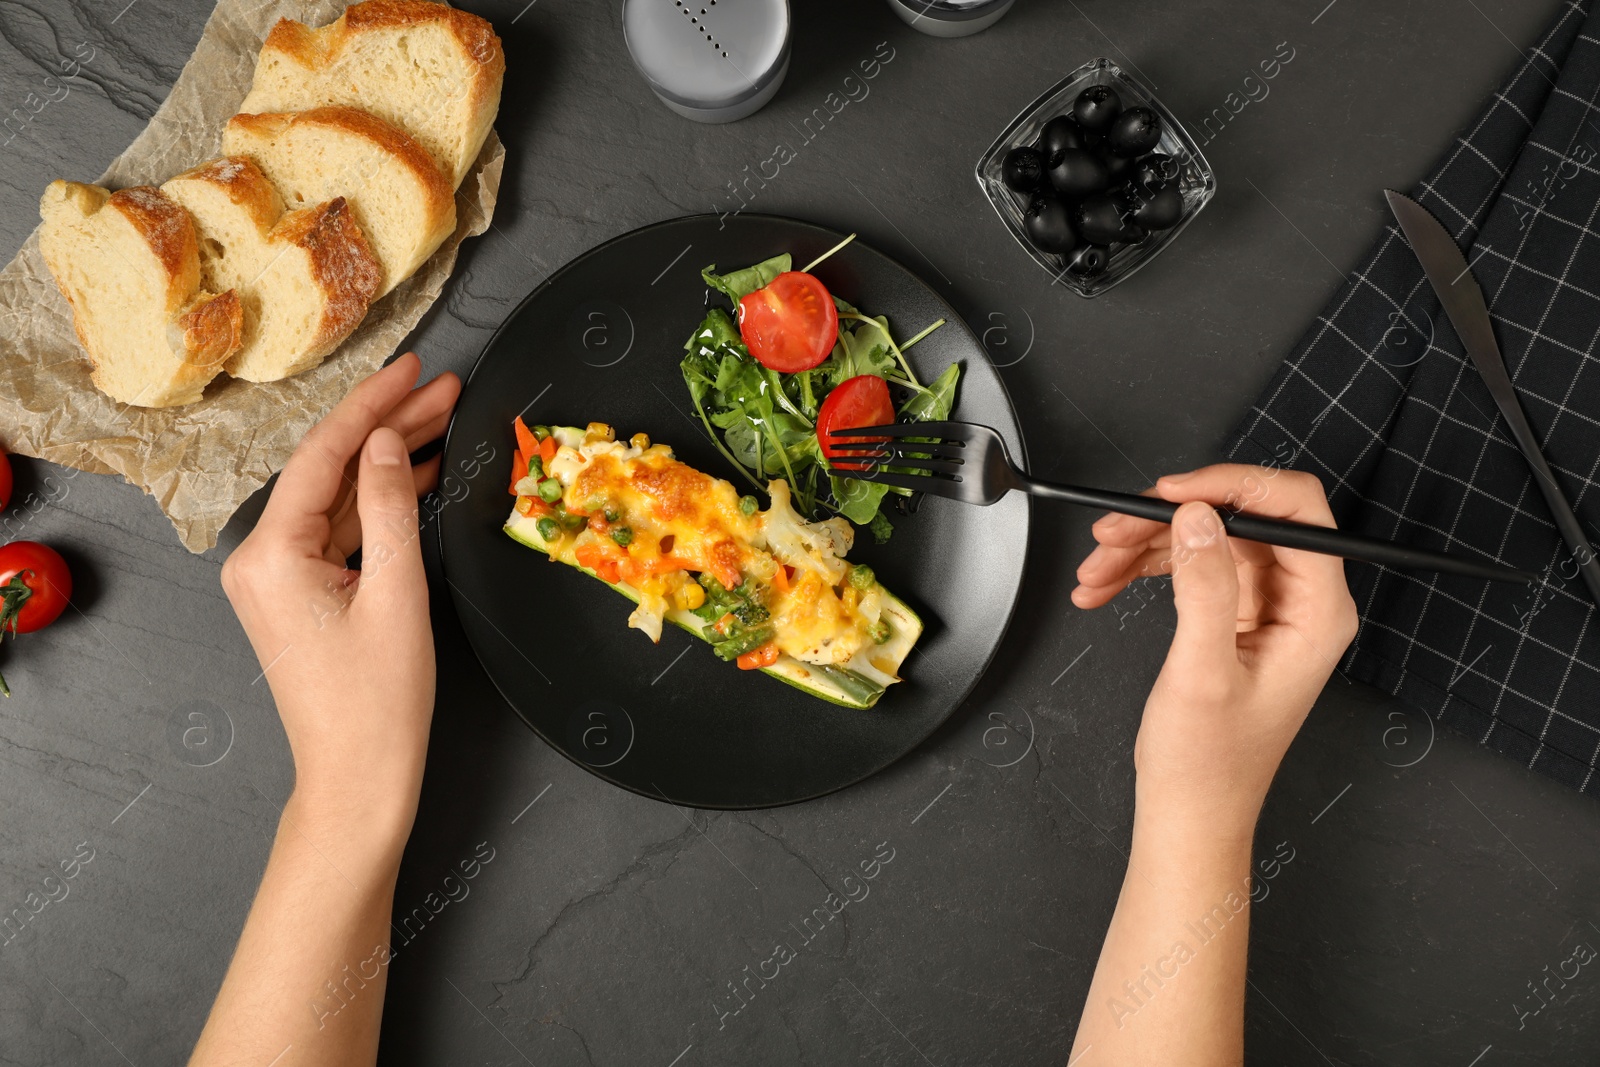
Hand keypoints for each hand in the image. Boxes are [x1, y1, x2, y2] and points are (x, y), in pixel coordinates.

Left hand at [221, 353, 459, 856]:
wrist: (358, 778)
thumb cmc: (376, 704)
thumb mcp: (396, 594)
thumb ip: (388, 508)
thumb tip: (386, 443)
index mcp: (270, 554)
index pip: (323, 455)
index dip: (373, 405)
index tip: (415, 369)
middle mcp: (261, 559)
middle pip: (329, 469)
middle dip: (389, 425)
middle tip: (445, 388)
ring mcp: (278, 577)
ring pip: (338, 496)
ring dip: (389, 459)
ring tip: (443, 419)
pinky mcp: (300, 593)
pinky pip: (340, 530)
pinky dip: (379, 502)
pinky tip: (416, 472)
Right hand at [1072, 464, 1358, 830]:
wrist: (1190, 812)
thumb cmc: (1208, 766)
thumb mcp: (1202, 672)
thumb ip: (1205, 587)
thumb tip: (1199, 518)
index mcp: (1317, 613)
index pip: (1295, 510)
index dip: (1233, 487)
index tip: (1172, 492)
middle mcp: (1301, 603)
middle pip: (1242, 518)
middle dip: (1171, 518)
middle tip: (1116, 529)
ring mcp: (1268, 608)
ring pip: (1208, 538)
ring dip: (1147, 544)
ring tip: (1098, 567)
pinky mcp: (1236, 616)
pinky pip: (1192, 567)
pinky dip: (1146, 569)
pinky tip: (1106, 584)